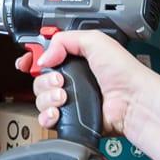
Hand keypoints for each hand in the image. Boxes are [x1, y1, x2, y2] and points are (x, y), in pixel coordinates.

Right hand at [16, 30, 147, 135]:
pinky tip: (57, 112)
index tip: (28, 62)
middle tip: (60, 80)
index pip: (44, 57)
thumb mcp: (94, 40)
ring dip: (47, 97)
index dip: (32, 59)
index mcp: (75, 59)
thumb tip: (44, 57)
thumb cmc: (123, 72)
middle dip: (43, 79)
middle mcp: (71, 79)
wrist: (132, 101)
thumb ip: (64, 40)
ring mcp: (70, 100)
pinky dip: (47, 115)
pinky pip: (46, 118)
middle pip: (38, 79)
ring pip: (40, 99)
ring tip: (63, 96)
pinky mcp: (70, 118)